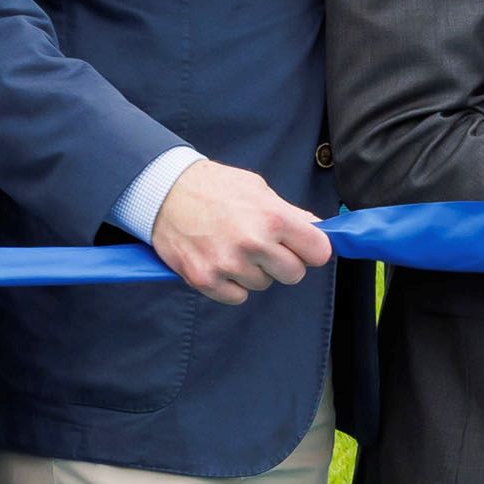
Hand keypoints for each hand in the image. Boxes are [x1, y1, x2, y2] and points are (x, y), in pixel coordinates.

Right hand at [148, 158, 332, 305]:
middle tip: (265, 247)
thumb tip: (319, 229)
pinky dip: (232, 284)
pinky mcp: (205, 280)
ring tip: (233, 246)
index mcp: (273, 217)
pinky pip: (237, 297)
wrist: (165, 191)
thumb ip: (290, 213)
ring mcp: (228, 264)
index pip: (319, 251)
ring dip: (254, 271)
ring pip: (264, 284)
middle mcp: (253, 243)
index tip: (304, 247)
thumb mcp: (258, 189)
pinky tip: (220, 261)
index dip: (312, 249)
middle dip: (284, 262)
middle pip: (294, 274)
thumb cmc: (214, 187)